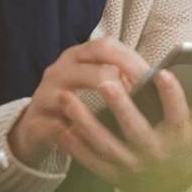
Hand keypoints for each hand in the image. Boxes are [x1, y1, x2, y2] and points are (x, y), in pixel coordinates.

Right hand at [8, 39, 149, 167]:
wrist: (36, 126)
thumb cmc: (75, 102)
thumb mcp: (94, 83)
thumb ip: (119, 78)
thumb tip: (155, 82)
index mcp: (76, 57)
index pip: (104, 46)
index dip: (131, 60)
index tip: (155, 76)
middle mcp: (59, 71)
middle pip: (90, 68)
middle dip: (119, 82)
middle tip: (141, 100)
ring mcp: (45, 96)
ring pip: (68, 97)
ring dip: (96, 110)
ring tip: (117, 121)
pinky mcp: (36, 122)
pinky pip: (56, 128)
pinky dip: (75, 136)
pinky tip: (93, 144)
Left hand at [56, 68, 191, 191]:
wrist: (169, 186)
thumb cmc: (181, 143)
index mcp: (178, 136)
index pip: (177, 114)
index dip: (172, 96)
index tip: (163, 73)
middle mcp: (155, 152)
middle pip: (136, 130)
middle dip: (121, 107)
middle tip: (105, 83)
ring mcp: (132, 165)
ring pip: (107, 145)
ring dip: (85, 122)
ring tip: (66, 98)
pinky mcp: (113, 175)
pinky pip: (93, 163)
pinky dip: (77, 149)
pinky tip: (62, 129)